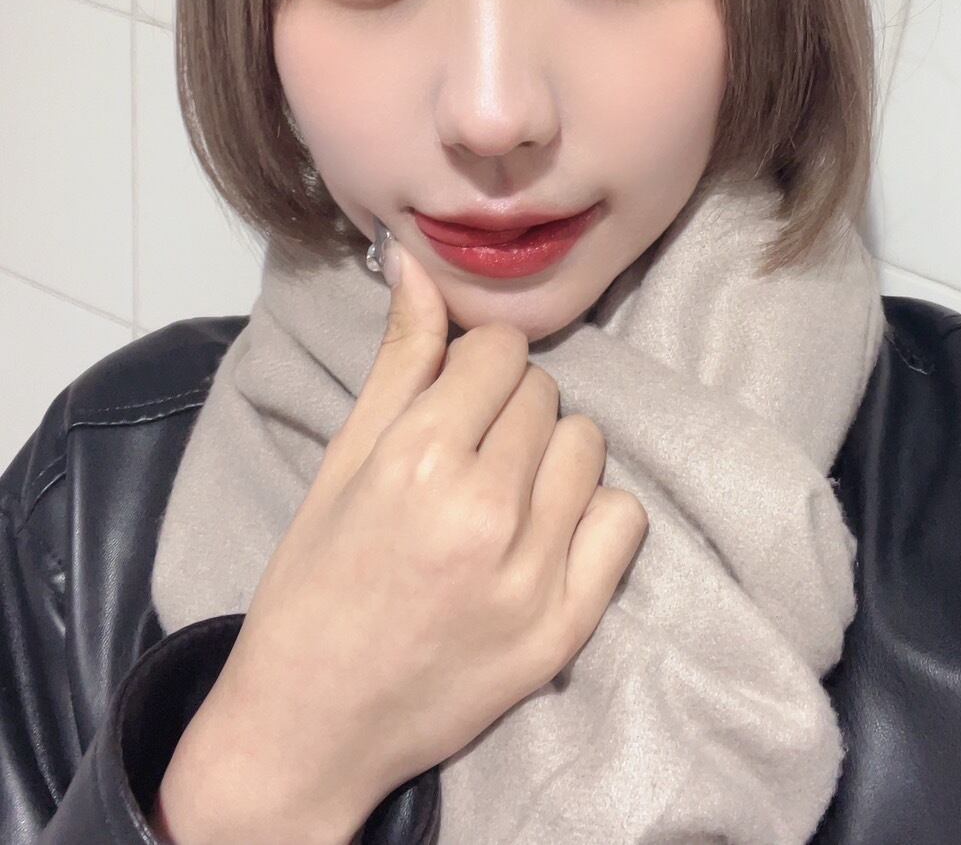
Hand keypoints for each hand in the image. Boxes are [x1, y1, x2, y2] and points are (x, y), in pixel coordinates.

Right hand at [165, 232, 648, 843]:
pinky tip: (546, 531)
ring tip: (506, 490)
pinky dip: (592, 514)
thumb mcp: (342, 461)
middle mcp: (485, 510)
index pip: (501, 350)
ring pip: (586, 445)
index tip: (455, 396)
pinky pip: (623, 519)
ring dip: (550, 454)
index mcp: (419, 459)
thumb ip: (397, 360)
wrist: (312, 722)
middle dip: (508, 406)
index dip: (475, 365)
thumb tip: (415, 263)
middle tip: (470, 451)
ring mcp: (534, 573)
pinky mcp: (566, 626)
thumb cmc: (315, 581)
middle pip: (545, 392)